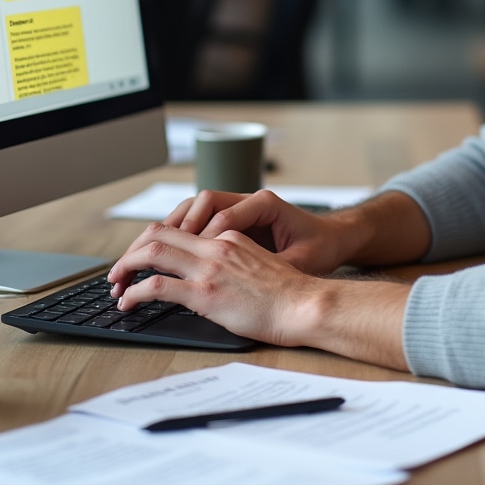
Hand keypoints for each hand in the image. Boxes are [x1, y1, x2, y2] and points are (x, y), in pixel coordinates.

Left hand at [107, 220, 410, 367]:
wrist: (307, 305)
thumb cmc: (289, 295)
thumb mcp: (258, 267)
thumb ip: (232, 264)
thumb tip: (210, 281)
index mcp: (228, 237)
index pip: (179, 228)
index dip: (152, 242)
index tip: (140, 260)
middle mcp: (216, 246)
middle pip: (158, 233)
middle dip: (130, 251)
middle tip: (117, 272)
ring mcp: (209, 268)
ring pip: (152, 253)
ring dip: (126, 268)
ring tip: (115, 286)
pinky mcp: (205, 293)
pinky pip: (157, 286)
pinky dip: (135, 292)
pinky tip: (128, 303)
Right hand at [162, 189, 353, 274]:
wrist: (333, 240)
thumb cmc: (321, 249)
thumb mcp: (301, 261)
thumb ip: (273, 268)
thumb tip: (247, 284)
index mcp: (265, 205)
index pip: (223, 217)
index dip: (202, 240)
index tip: (187, 263)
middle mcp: (249, 200)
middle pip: (200, 203)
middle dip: (175, 227)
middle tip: (151, 252)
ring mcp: (240, 207)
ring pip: (196, 207)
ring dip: (173, 227)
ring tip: (151, 251)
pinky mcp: (236, 220)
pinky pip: (202, 218)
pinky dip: (184, 232)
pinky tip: (170, 252)